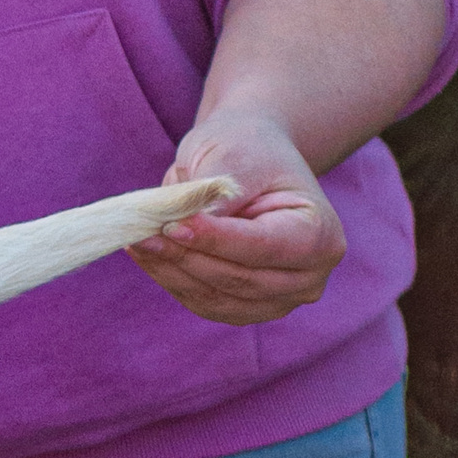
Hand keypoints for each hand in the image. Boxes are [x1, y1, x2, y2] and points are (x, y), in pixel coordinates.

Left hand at [127, 109, 345, 325]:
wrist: (249, 159)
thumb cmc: (246, 150)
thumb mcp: (234, 156)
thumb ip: (216, 193)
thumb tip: (185, 226)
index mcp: (321, 234)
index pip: (263, 247)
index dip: (215, 240)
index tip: (172, 225)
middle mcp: (309, 276)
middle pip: (240, 279)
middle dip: (186, 256)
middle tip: (141, 234)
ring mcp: (281, 298)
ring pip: (218, 297)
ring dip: (172, 271)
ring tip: (137, 240)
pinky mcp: (248, 307)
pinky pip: (206, 302)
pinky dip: (172, 279)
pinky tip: (147, 254)